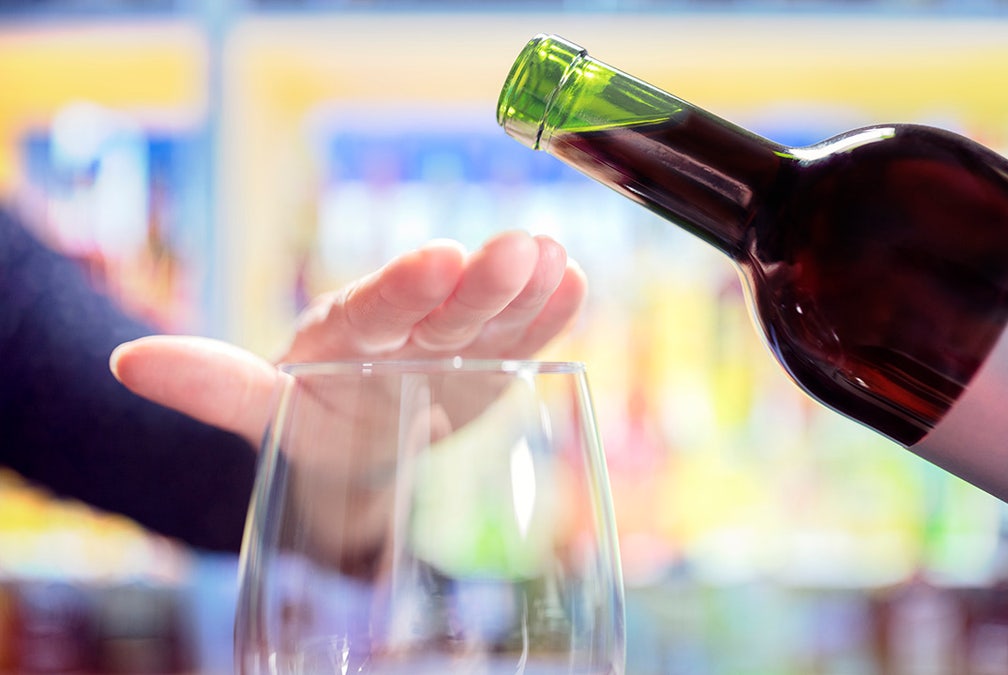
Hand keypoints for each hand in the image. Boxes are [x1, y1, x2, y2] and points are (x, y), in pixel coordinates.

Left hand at [110, 230, 586, 445]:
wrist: (360, 446)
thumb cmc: (310, 420)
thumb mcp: (263, 409)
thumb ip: (211, 386)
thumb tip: (126, 360)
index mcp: (346, 330)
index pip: (375, 307)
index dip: (406, 287)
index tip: (438, 257)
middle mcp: (404, 326)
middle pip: (442, 305)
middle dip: (480, 281)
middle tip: (518, 248)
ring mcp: (452, 343)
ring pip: (489, 316)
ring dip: (522, 290)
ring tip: (554, 258)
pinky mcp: (490, 364)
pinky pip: (519, 339)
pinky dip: (547, 316)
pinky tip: (574, 282)